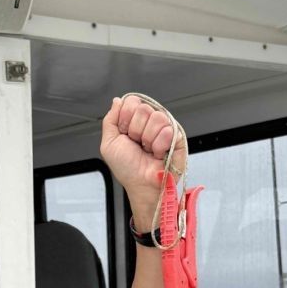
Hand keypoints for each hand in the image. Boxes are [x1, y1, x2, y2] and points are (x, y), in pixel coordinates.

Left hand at [100, 95, 186, 230]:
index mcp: (134, 121)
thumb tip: (117, 102)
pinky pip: (168, 129)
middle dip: (135, 131)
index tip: (125, 135)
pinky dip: (159, 145)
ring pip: (156, 117)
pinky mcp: (177, 136)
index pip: (132, 102)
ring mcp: (164, 127)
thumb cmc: (128, 169)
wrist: (141, 185)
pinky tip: (158, 153)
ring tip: (148, 150)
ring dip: (148, 139)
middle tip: (137, 145)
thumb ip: (110, 120)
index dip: (125, 119)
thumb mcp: (109, 144)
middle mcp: (149, 122)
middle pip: (143, 108)